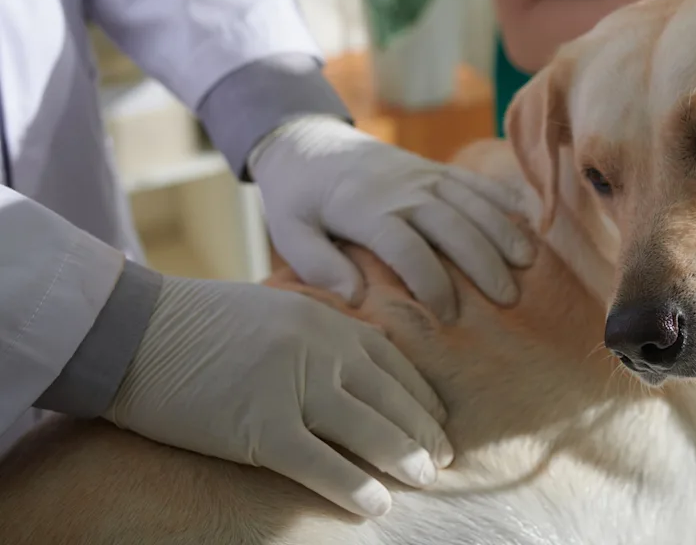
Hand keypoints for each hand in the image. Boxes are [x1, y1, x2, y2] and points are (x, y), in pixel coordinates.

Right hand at [105, 275, 447, 516]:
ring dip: (403, 458)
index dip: (418, 395)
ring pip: (368, 429)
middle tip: (445, 458)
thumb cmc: (194, 323)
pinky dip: (354, 487)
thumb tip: (350, 365)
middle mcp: (319, 349)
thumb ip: (315, 334)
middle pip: (389, 397)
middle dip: (422, 430)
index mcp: (323, 319)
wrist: (129, 330)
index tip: (436, 419)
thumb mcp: (272, 310)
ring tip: (425, 480)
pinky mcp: (260, 426)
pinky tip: (376, 506)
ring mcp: (292, 386)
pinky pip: (320, 464)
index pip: (390, 363)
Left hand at [250, 116, 534, 319]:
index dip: (432, 283)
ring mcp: (423, 174)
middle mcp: (403, 189)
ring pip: (472, 202)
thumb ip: (316, 263)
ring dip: (502, 232)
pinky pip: (474, 181)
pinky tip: (526, 220)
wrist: (307, 140)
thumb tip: (355, 297)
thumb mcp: (288, 230)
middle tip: (508, 299)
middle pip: (453, 226)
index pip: (408, 249)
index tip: (448, 315)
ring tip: (526, 264)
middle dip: (483, 263)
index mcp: (366, 209)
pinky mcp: (433, 167)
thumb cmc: (297, 196)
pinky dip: (502, 199)